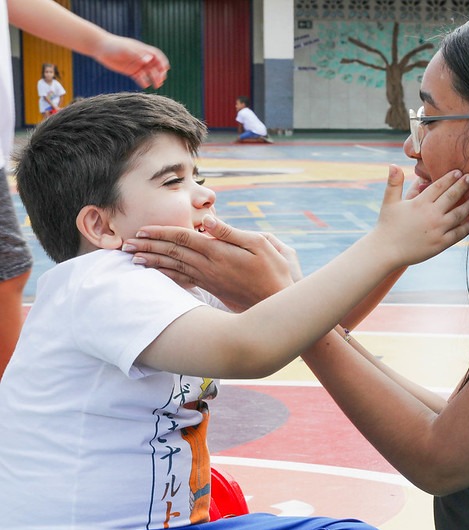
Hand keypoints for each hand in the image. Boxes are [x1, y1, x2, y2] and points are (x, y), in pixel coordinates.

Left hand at [93, 34, 169, 88]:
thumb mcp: (126, 49)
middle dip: (160, 73)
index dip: (162, 62)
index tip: (165, 69)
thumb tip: (149, 60)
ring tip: (156, 85)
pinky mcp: (131, 71)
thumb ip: (137, 55)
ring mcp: (137, 65)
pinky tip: (144, 85)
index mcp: (142, 50)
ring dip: (154, 78)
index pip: (157, 56)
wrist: (100, 48)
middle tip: (161, 80)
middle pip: (155, 66)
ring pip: (149, 73)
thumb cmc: (114, 46)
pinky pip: (140, 77)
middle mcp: (142, 58)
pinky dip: (143, 81)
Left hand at [123, 216, 293, 311]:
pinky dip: (167, 275)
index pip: (183, 239)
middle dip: (148, 247)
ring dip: (153, 262)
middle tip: (126, 244)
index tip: (141, 230)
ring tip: (134, 259)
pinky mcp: (212, 288)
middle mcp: (209, 267)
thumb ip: (230, 232)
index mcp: (218, 252)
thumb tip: (207, 220)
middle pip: (172, 253)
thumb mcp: (260, 244)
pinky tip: (159, 274)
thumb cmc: (274, 271)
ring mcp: (209, 279)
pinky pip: (183, 280)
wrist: (276, 303)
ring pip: (174, 268)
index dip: (161, 233)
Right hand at [367, 165, 468, 267]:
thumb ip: (394, 182)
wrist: (386, 251)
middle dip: (464, 186)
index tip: (459, 171)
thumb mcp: (389, 202)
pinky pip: (459, 233)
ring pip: (459, 214)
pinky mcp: (441, 243)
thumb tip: (393, 164)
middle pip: (452, 197)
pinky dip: (468, 227)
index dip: (450, 178)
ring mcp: (438, 229)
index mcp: (420, 203)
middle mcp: (431, 214)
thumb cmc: (387, 225)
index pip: (439, 186)